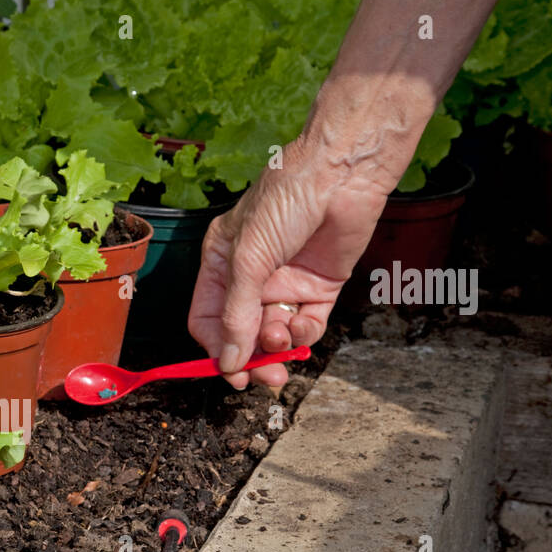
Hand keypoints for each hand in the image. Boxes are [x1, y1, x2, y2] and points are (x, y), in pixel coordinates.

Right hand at [187, 139, 389, 389]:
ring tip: (284, 340)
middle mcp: (251, 278)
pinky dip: (306, 332)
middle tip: (263, 378)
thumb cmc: (286, 199)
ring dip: (279, 345)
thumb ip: (237, 313)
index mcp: (222, 265)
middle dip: (252, 358)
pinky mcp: (319, 287)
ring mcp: (285, 283)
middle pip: (243, 334)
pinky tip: (305, 322)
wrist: (343, 173)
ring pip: (276, 334)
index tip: (230, 372)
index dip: (218, 349)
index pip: (209, 321)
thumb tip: (229, 361)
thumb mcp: (249, 257)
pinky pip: (308, 325)